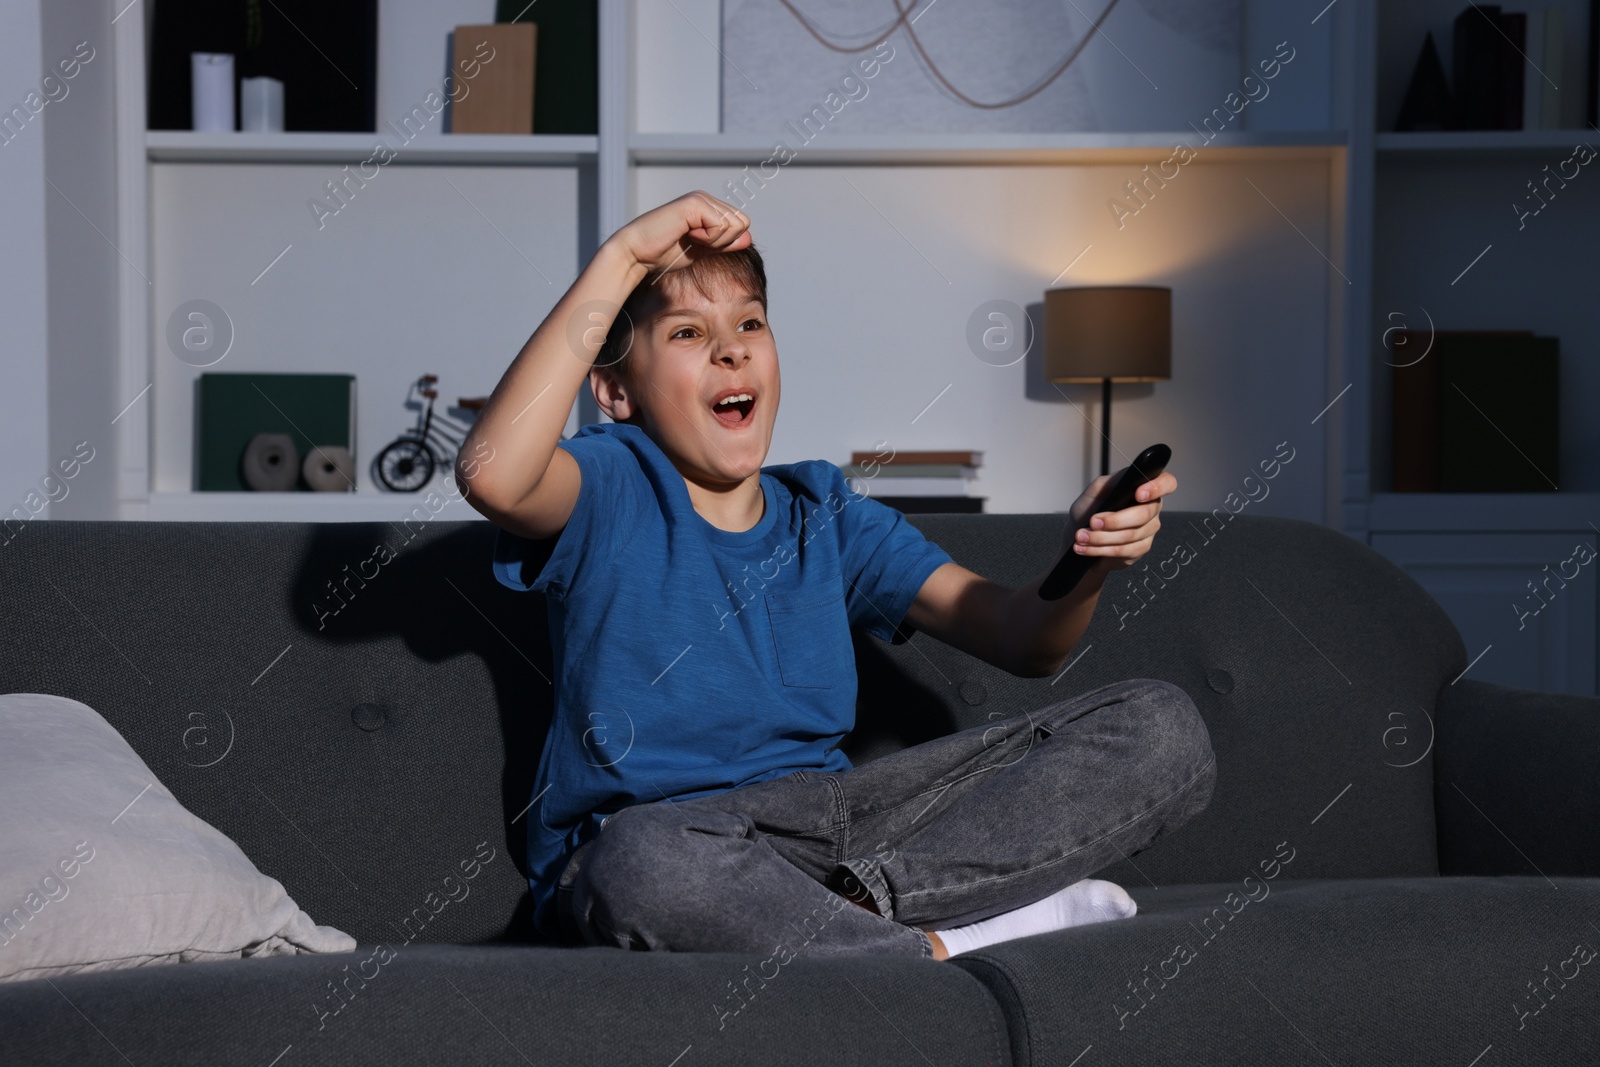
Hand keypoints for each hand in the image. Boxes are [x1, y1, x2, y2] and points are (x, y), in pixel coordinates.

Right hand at [610, 190, 751, 276]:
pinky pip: (721, 226)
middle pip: (742, 223)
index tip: (700, 244)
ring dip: (714, 240)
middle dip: (722, 241)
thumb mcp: (702, 250)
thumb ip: (724, 243)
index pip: (741, 224)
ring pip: (734, 224)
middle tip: (695, 242)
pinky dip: (707, 238)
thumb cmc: (664, 253)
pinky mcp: (694, 204)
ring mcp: (700, 199)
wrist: (639, 254)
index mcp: (708, 207)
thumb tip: (749, 237)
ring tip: (690, 237)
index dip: (726, 242)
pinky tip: (687, 234)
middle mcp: (706, 199)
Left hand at [1061, 466, 1178, 574]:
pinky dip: (1101, 549)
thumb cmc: (1089, 510)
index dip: (1157, 488)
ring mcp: (1149, 530)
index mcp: (1145, 488)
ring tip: (1081, 536)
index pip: (1166, 483)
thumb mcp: (1094, 491)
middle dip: (1114, 520)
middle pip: (1143, 514)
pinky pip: (1125, 550)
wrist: (1079, 536)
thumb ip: (1110, 482)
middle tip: (1092, 522)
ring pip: (1131, 535)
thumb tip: (1125, 477)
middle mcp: (1152, 508)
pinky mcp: (1140, 548)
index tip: (1138, 494)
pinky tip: (1086, 548)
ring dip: (1101, 537)